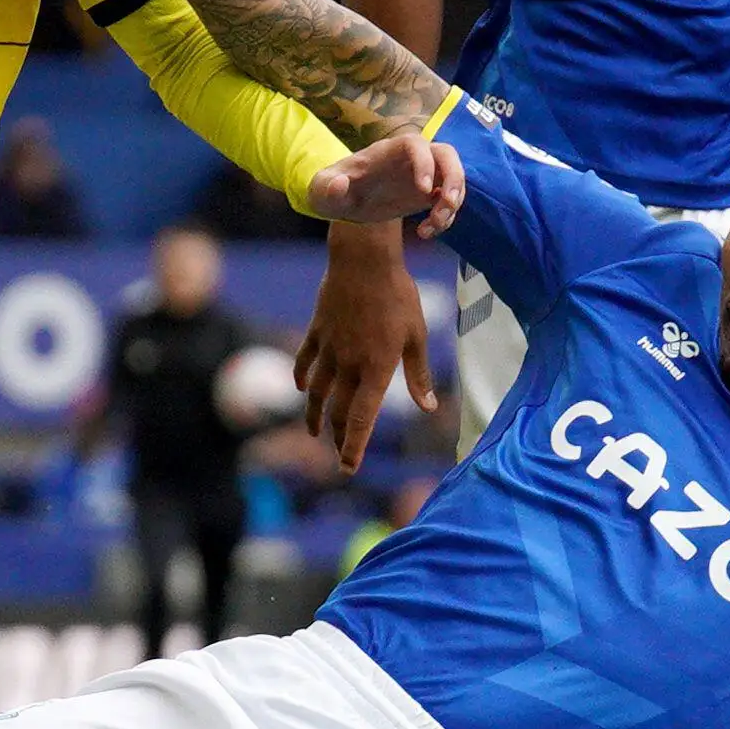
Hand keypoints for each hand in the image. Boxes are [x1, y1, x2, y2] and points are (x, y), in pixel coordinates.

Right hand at [297, 213, 440, 469]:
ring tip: (313, 432)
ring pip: (315, 392)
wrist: (364, 261)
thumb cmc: (398, 296)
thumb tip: (428, 407)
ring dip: (314, 415)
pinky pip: (304, 361)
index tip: (348, 467)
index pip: (361, 419)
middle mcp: (349, 365)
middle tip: (338, 454)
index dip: (354, 446)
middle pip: (337, 411)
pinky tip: (300, 388)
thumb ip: (418, 375)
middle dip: (336, 437)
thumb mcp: (416, 336)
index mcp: (377, 369)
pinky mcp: (316, 332)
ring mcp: (329, 349)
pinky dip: (301, 378)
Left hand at [306, 132, 462, 235]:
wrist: (342, 201)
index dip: (424, 162)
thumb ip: (327, 187)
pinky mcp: (427, 194)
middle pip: (446, 153)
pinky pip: (447, 199)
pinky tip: (426, 233)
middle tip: (446, 204)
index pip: (414, 144)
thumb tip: (339, 184)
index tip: (422, 190)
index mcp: (386, 151)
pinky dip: (446, 216)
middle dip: (454, 177)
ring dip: (453, 202)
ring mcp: (421, 174)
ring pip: (453, 176)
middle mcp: (409, 158)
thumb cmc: (331, 190)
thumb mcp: (321, 191)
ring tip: (434, 226)